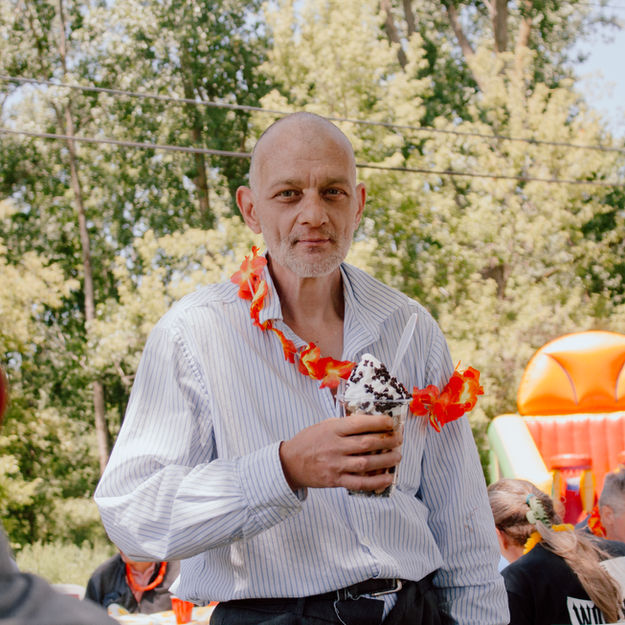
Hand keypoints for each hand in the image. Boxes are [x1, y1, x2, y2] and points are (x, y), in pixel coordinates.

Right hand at [279, 414, 402, 491]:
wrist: (290, 463)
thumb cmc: (309, 441)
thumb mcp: (324, 425)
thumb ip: (344, 424)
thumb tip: (370, 421)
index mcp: (332, 429)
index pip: (360, 423)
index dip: (379, 423)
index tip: (391, 423)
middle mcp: (335, 446)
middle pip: (367, 443)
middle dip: (387, 440)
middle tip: (398, 439)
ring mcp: (335, 465)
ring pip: (366, 463)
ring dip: (386, 460)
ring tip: (397, 456)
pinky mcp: (335, 480)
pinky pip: (359, 482)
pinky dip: (376, 481)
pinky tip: (388, 478)